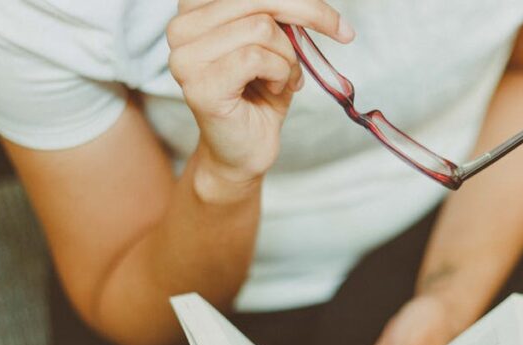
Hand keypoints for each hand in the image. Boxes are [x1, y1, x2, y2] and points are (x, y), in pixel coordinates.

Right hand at [167, 0, 354, 195]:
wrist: (243, 151)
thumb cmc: (258, 96)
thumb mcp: (275, 42)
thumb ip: (279, 14)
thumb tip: (311, 2)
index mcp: (195, 9)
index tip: (332, 15)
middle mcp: (181, 27)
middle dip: (308, 12)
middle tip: (340, 31)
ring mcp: (186, 58)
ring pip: (260, 28)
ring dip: (288, 56)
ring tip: (284, 78)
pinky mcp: (200, 85)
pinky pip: (256, 58)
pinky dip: (280, 73)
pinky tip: (275, 89)